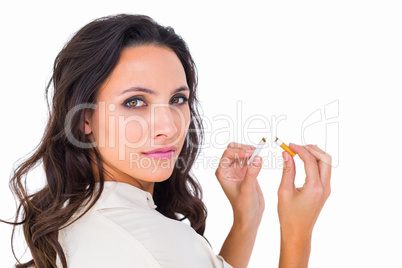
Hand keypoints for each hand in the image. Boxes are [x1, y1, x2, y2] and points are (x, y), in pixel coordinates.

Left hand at [215, 142, 264, 228]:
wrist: (249, 216)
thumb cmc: (243, 206)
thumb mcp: (247, 190)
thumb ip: (252, 173)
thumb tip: (257, 158)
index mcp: (222, 173)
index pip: (227, 154)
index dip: (238, 151)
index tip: (251, 153)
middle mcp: (228, 169)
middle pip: (233, 150)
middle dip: (243, 148)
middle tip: (255, 152)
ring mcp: (237, 170)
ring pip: (241, 152)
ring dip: (249, 151)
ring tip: (259, 154)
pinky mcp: (246, 171)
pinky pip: (249, 158)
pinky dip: (254, 156)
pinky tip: (260, 159)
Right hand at [277, 143, 331, 266]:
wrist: (298, 232)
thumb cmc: (288, 215)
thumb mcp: (284, 191)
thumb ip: (287, 170)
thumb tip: (286, 153)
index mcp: (314, 187)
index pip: (310, 160)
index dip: (299, 149)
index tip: (288, 145)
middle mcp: (324, 187)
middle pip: (325, 159)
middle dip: (311, 149)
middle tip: (296, 146)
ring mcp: (327, 189)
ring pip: (327, 164)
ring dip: (315, 154)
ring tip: (300, 151)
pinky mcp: (325, 190)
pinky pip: (324, 171)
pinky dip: (316, 162)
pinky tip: (304, 161)